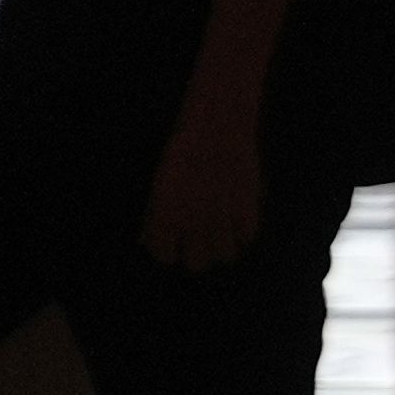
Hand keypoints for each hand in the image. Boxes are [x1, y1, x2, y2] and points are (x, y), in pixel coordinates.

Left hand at [140, 112, 264, 272]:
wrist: (217, 130)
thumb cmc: (183, 152)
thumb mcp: (160, 184)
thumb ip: (154, 215)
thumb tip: (147, 240)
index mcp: (166, 218)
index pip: (164, 255)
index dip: (168, 249)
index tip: (173, 242)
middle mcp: (193, 225)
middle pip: (196, 265)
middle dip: (196, 254)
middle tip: (198, 241)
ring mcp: (222, 220)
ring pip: (225, 256)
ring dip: (222, 247)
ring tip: (221, 233)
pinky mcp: (247, 211)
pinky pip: (247, 237)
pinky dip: (243, 231)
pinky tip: (237, 218)